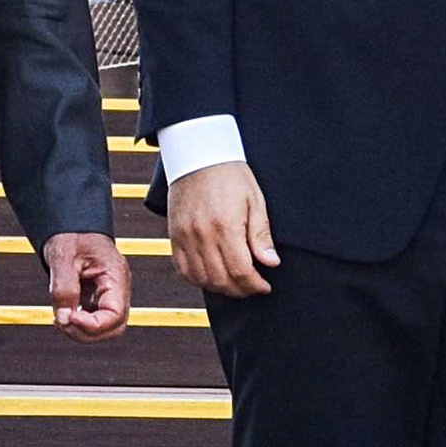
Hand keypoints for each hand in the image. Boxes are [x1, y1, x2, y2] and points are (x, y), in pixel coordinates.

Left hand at [44, 231, 129, 339]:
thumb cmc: (72, 234)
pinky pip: (93, 321)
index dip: (92, 325)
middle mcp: (117, 289)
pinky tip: (63, 315)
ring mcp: (109, 295)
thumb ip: (63, 287)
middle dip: (87, 332)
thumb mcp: (62, 256)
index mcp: (116, 275)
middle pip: (113, 328)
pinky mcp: (98, 299)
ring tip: (60, 318)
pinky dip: (77, 324)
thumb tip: (64, 318)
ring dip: (81, 331)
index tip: (69, 318)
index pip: (115, 315)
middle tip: (62, 322)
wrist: (72, 226)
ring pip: (104, 329)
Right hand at [166, 159, 277, 299]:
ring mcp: (185, 237)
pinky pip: (183, 269)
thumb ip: (261, 235)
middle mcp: (202, 235)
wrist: (198, 156)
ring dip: (220, 288)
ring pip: (201, 279)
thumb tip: (271, 263)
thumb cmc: (230, 175)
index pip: (240, 270)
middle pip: (221, 279)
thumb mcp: (254, 201)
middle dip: (240, 290)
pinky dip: (198, 279)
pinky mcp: (174, 236)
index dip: (255, 285)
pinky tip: (213, 277)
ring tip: (236, 284)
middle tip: (253, 287)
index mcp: (225, 226)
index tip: (264, 286)